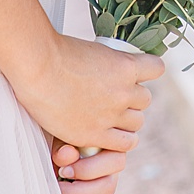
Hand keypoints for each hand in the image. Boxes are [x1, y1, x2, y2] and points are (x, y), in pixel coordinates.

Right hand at [11, 31, 162, 153]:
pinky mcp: (96, 135)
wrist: (37, 68)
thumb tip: (110, 66)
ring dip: (127, 120)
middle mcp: (123, 91)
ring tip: (112, 117)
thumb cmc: (56, 52)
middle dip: (133, 98)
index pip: (156, 68)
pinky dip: (120, 140)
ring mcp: (111, 115)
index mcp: (125, 65)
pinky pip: (124, 144)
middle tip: (116, 97)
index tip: (136, 73)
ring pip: (137, 122)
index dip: (147, 70)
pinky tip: (109, 135)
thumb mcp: (91, 49)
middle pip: (145, 99)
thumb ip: (106, 62)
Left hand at [50, 138, 126, 193]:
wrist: (56, 136)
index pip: (114, 163)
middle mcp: (111, 171)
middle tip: (57, 189)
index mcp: (111, 149)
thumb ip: (67, 143)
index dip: (88, 171)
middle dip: (79, 193)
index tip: (64, 171)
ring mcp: (102, 190)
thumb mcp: (64, 133)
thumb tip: (67, 156)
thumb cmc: (63, 132)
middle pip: (107, 189)